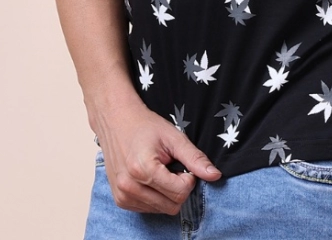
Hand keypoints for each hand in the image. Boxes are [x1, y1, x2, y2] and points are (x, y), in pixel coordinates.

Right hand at [93, 100, 220, 214]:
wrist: (116, 120)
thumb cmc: (145, 126)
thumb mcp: (174, 137)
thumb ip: (195, 158)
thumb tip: (215, 175)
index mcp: (143, 169)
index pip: (180, 193)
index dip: (188, 178)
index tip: (180, 164)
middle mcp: (130, 186)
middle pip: (172, 205)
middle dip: (178, 188)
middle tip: (171, 167)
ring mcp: (123, 196)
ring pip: (161, 210)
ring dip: (166, 193)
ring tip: (159, 170)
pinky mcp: (120, 201)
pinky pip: (149, 209)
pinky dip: (155, 197)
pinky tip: (150, 178)